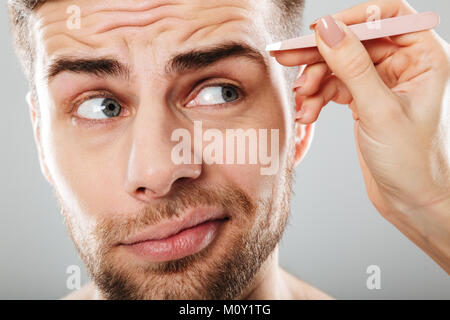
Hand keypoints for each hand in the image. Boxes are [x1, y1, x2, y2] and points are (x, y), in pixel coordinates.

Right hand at [271, 0, 449, 270]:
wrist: (411, 200)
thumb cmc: (412, 161)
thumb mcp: (379, 110)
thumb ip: (353, 66)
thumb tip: (328, 29)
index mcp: (424, 58)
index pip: (387, 17)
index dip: (351, 19)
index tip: (317, 31)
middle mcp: (404, 65)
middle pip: (354, 41)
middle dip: (320, 53)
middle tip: (286, 57)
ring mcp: (382, 83)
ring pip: (339, 65)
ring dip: (315, 81)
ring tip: (302, 103)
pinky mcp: (365, 100)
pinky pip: (334, 87)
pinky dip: (318, 98)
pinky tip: (308, 114)